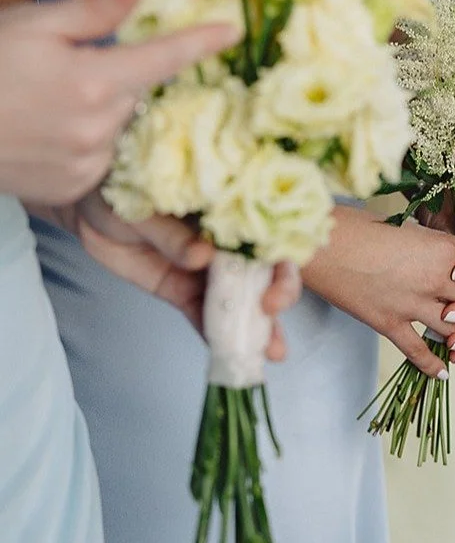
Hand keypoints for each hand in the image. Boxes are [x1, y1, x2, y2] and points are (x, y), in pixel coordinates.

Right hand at [0, 0, 237, 203]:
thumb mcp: (34, 23)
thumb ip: (96, 8)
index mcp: (95, 80)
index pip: (164, 58)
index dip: (201, 43)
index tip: (232, 30)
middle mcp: (101, 127)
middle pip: (134, 95)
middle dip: (113, 79)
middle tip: (65, 71)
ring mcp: (89, 164)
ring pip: (117, 129)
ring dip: (97, 114)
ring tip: (45, 104)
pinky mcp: (73, 190)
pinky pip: (97, 161)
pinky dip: (81, 145)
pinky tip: (44, 134)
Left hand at [62, 192, 299, 360]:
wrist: (86, 205)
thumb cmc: (122, 187)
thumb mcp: (144, 204)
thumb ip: (173, 233)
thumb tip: (203, 256)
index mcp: (229, 212)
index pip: (271, 238)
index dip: (281, 265)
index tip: (272, 289)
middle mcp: (228, 242)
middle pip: (265, 273)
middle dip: (276, 302)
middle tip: (272, 328)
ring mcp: (207, 270)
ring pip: (239, 300)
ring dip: (254, 329)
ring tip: (268, 354)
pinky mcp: (183, 291)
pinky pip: (202, 314)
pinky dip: (215, 335)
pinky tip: (227, 354)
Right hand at [304, 207, 454, 377]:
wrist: (317, 243)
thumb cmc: (355, 225)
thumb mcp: (402, 226)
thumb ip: (427, 243)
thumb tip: (438, 252)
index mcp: (442, 248)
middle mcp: (434, 278)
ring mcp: (411, 304)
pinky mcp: (388, 323)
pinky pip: (419, 351)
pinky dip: (434, 364)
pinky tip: (443, 373)